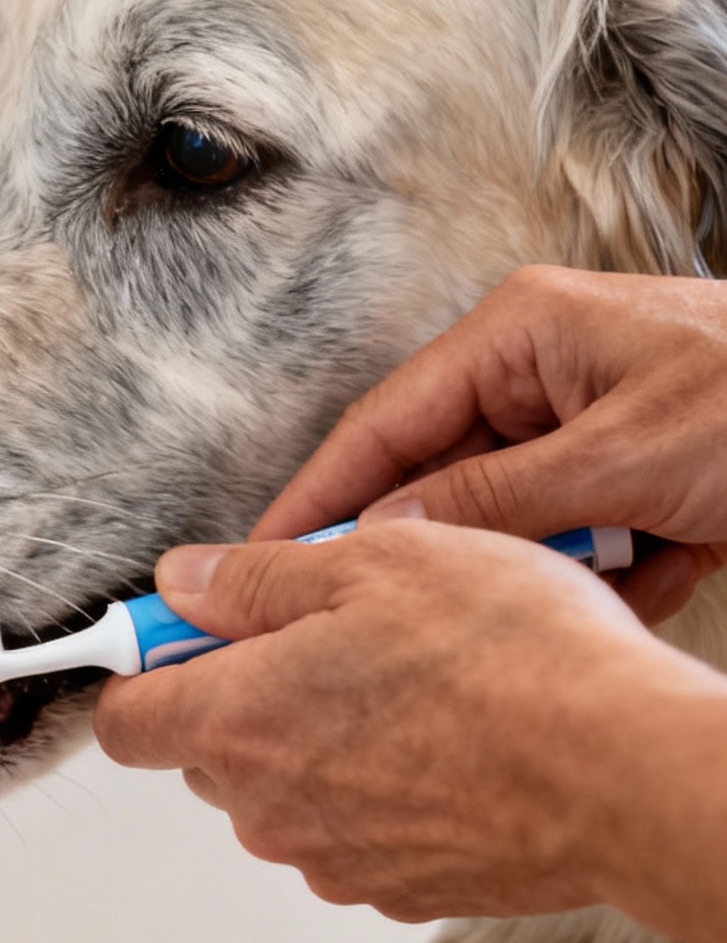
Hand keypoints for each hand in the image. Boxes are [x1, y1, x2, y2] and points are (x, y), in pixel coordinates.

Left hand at [94, 521, 723, 927]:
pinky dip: (388, 790)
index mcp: (238, 721)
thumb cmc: (511, 660)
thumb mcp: (375, 561)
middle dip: (251, 692)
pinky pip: (360, 829)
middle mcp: (270, 809)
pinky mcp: (401, 890)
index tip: (184, 630)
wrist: (621, 772)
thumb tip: (183, 581)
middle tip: (335, 630)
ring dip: (327, 741)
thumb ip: (256, 578)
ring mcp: (335, 859)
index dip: (147, 667)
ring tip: (419, 683)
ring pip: (291, 791)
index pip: (127, 720)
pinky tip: (454, 741)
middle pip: (211, 751)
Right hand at [254, 266, 726, 625]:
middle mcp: (544, 376)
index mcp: (521, 334)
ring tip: (629, 561)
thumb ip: (498, 498)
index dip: (319, 497)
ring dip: (572, 566)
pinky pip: (590, 547)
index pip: (384, 423)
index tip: (263, 561)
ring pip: (524, 528)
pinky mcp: (638, 481)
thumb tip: (390, 536)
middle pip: (450, 484)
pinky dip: (629, 573)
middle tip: (443, 607)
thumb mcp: (625, 452)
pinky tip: (678, 562)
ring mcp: (592, 430)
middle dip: (472, 548)